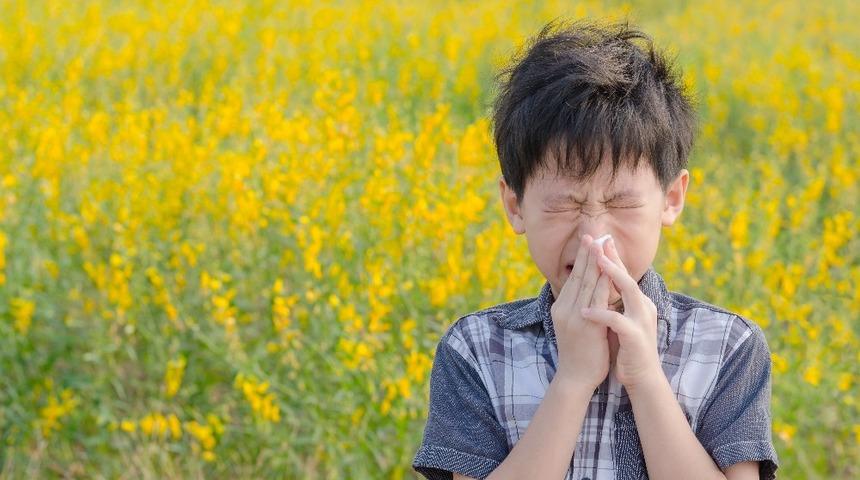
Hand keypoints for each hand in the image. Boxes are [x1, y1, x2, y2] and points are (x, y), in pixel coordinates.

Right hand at [551, 234, 612, 390]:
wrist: (575, 378)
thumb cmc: (579, 354)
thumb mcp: (575, 326)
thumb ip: (580, 307)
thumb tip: (590, 292)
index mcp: (562, 307)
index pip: (574, 276)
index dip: (583, 257)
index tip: (590, 240)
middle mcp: (565, 308)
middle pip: (578, 274)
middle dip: (588, 252)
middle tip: (594, 231)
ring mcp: (574, 315)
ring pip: (586, 282)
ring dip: (595, 261)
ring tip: (601, 243)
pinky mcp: (585, 324)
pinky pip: (596, 298)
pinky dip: (602, 282)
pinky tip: (608, 269)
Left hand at [580, 237, 662, 390]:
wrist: (641, 377)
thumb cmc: (627, 348)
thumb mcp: (619, 320)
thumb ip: (612, 303)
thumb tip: (597, 285)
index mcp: (638, 303)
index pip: (623, 276)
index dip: (612, 258)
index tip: (598, 241)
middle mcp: (643, 307)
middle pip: (628, 277)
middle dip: (613, 258)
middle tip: (599, 240)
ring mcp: (641, 321)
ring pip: (629, 291)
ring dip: (612, 276)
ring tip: (596, 262)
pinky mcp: (635, 337)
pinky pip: (616, 321)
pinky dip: (600, 315)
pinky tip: (584, 312)